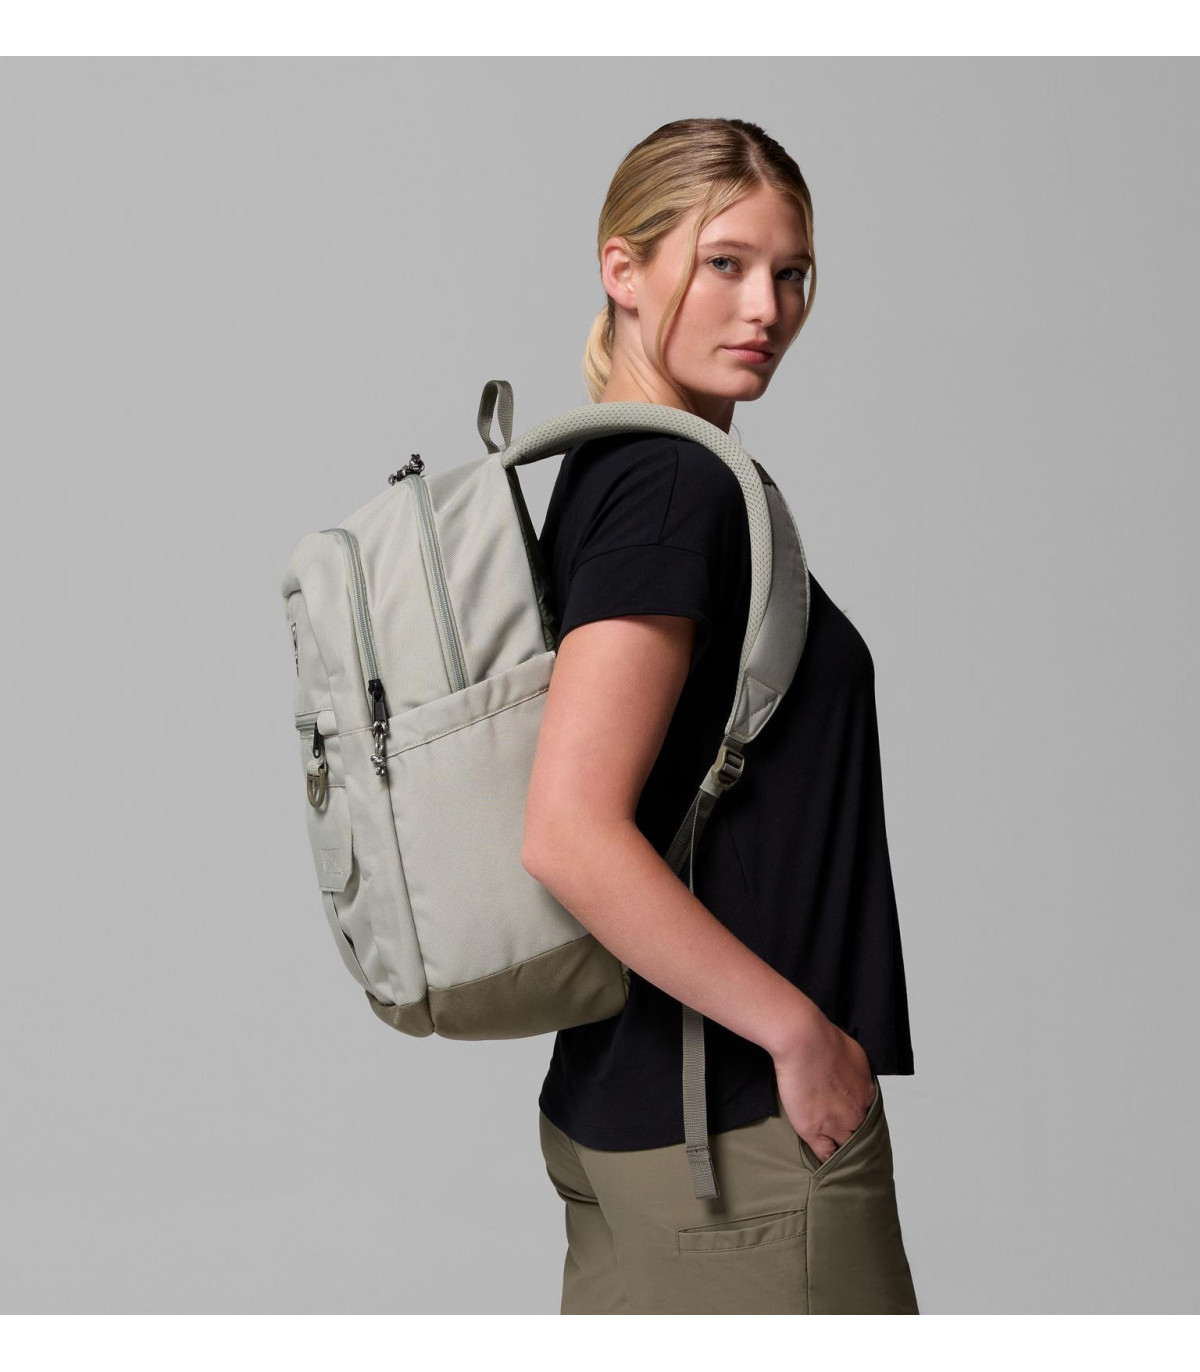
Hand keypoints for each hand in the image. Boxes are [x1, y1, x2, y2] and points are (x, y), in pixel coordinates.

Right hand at [773, 1015, 876, 1167]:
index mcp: (866, 1092)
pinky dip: (826, 1162)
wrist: (805, 1041)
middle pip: (861, 1137)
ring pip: (846, 1149)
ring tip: (842, 1168)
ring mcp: (837, 1123)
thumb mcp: (853, 1052)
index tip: (853, 1126)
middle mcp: (857, 1111)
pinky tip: (825, 1169)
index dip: (859, 1123)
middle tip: (854, 1155)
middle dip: (857, 1144)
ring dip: (844, 1156)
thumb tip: (851, 1073)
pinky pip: (825, 1155)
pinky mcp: (815, 1130)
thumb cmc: (823, 1038)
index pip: (868, 1117)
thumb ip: (855, 1069)